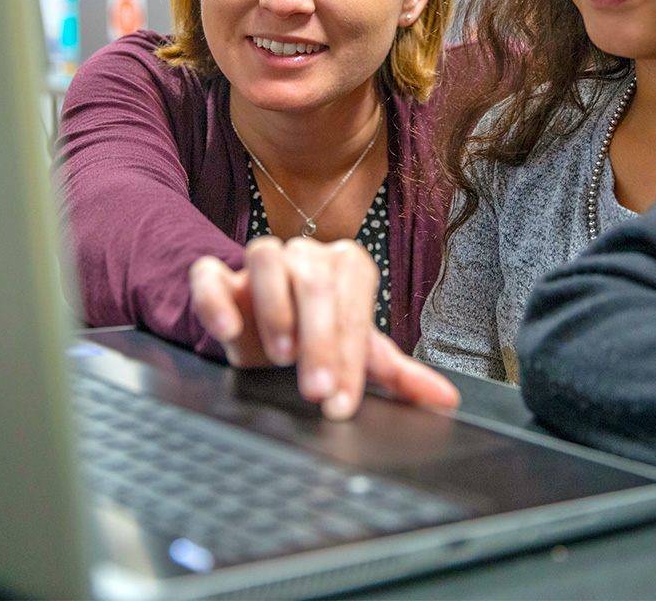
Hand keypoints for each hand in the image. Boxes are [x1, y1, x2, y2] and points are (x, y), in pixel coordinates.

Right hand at [189, 237, 459, 419]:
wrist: (261, 322)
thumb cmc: (318, 334)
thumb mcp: (358, 353)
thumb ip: (399, 375)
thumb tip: (446, 399)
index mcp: (349, 267)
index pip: (353, 306)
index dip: (349, 356)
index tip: (341, 401)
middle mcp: (307, 255)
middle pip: (315, 281)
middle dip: (319, 340)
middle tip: (316, 389)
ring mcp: (263, 259)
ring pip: (266, 258)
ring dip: (274, 306)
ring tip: (280, 353)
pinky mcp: (217, 274)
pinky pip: (210, 273)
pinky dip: (217, 299)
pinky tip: (229, 330)